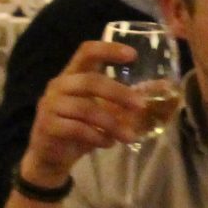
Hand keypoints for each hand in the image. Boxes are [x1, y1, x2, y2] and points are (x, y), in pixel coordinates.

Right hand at [17, 39, 146, 187]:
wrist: (50, 157)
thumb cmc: (79, 129)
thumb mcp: (102, 111)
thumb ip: (122, 102)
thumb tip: (160, 90)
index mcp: (72, 74)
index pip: (86, 52)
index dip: (108, 50)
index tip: (132, 55)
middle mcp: (59, 85)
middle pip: (90, 81)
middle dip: (119, 93)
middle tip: (141, 106)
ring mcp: (51, 105)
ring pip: (86, 109)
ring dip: (112, 123)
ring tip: (129, 136)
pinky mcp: (48, 126)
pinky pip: (76, 128)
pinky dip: (97, 136)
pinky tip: (108, 144)